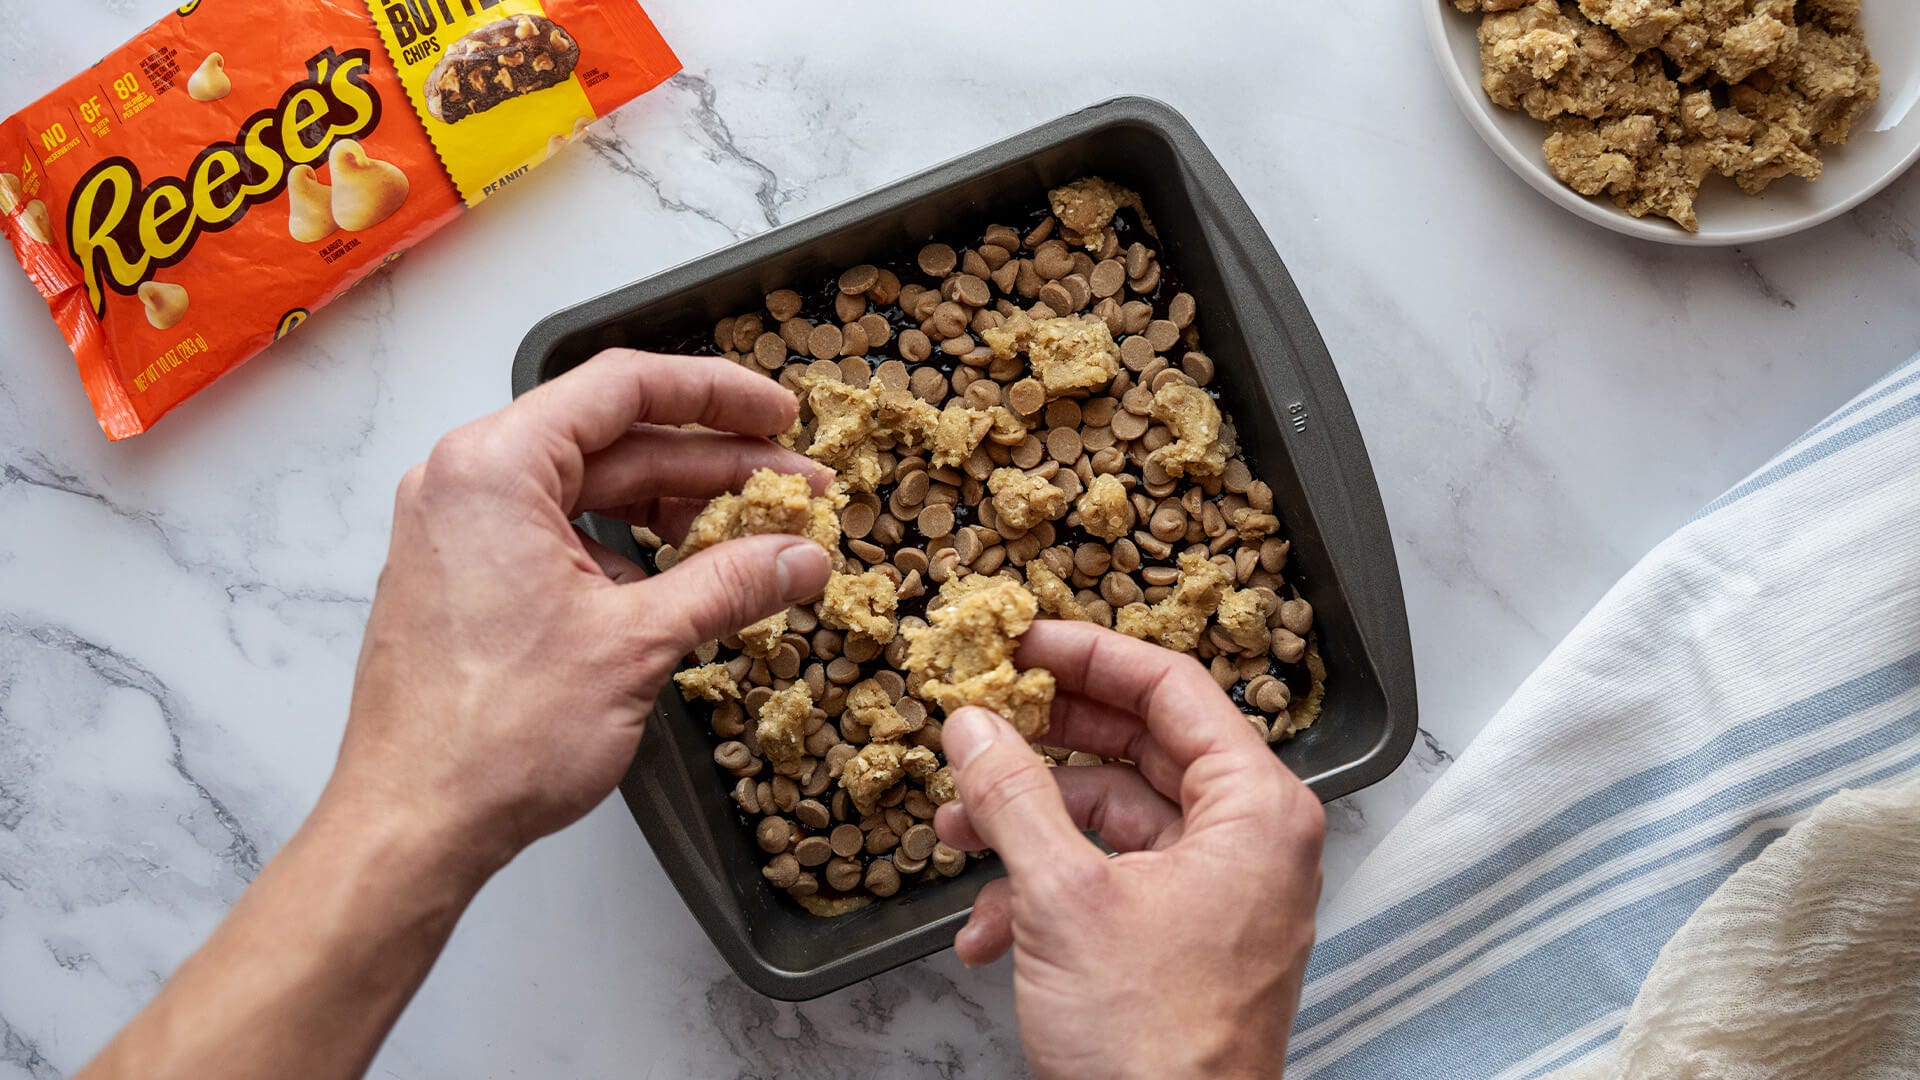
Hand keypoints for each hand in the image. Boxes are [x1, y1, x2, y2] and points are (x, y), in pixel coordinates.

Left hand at [326, 349, 834, 877]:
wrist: (411, 826)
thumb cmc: (497, 734)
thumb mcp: (636, 644)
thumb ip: (728, 583)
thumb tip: (803, 555)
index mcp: (494, 467)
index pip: (622, 386)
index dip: (717, 394)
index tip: (782, 416)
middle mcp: (466, 482)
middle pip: (614, 439)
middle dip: (714, 464)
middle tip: (798, 489)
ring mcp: (461, 532)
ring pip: (592, 490)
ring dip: (677, 509)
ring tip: (758, 538)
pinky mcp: (468, 580)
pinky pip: (563, 535)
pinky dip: (630, 548)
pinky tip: (688, 582)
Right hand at [934, 622, 1325, 1079]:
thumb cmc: (1154, 1045)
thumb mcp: (1063, 897)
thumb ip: (1014, 796)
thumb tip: (975, 726)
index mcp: (1256, 810)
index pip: (1174, 687)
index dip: (1090, 655)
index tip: (1024, 641)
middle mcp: (1249, 843)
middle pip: (1140, 749)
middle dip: (1046, 745)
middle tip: (984, 718)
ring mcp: (1217, 895)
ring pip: (1112, 821)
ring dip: (1028, 826)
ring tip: (955, 834)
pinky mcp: (1182, 942)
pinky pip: (1110, 884)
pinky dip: (1045, 894)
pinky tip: (986, 933)